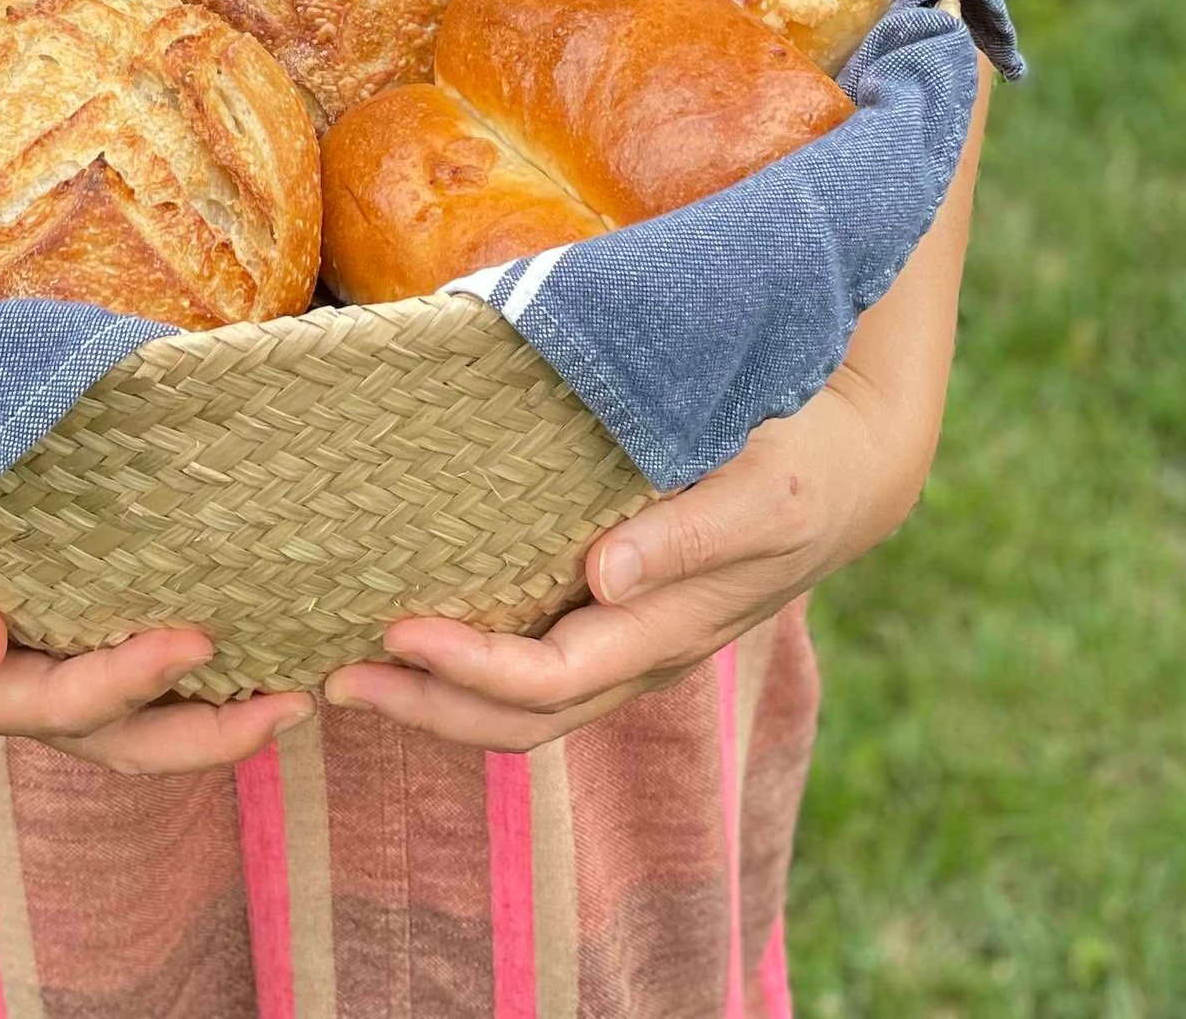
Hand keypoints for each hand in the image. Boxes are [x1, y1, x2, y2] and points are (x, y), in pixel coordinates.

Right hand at [0, 451, 309, 772]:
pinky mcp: (38, 635)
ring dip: (206, 714)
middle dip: (205, 734)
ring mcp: (25, 671)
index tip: (197, 642)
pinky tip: (232, 645)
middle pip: (119, 740)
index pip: (66, 704)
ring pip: (128, 721)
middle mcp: (6, 693)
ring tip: (289, 692)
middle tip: (293, 704)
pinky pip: (114, 667)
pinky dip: (174, 674)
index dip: (132, 682)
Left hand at [321, 360, 931, 753]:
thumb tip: (601, 577)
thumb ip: (687, 533)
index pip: (548, 679)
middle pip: (521, 719)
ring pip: (523, 705)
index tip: (395, 634)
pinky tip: (420, 632)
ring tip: (353, 670)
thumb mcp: (762, 490)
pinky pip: (537, 663)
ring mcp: (630, 638)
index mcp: (668, 629)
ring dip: (436, 699)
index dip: (467, 670)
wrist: (852, 465)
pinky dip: (471, 665)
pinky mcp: (621, 611)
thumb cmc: (803, 467)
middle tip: (334, 680)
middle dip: (425, 708)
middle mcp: (641, 650)